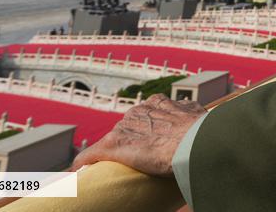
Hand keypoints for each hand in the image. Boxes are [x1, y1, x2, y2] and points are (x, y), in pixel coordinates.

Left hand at [71, 94, 205, 175]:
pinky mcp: (113, 146)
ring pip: (111, 141)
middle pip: (126, 127)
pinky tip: (75, 173)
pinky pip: (91, 155)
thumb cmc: (200, 130)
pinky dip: (82, 164)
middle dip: (130, 141)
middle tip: (140, 158)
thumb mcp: (197, 113)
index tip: (148, 141)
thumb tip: (196, 117)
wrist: (193, 141)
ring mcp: (124, 128)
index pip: (144, 115)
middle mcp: (138, 111)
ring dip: (111, 154)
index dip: (145, 129)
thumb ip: (189, 112)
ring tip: (112, 169)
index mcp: (157, 103)